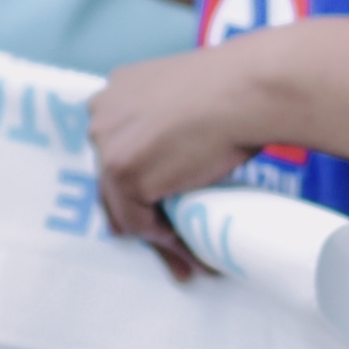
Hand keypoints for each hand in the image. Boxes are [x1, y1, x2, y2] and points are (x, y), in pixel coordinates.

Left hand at [84, 33, 288, 270]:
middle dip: (142, 215)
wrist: (247, 90)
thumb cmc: (236, 89)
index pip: (117, 149)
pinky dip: (165, 241)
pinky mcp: (123, 173)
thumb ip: (168, 125)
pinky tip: (190, 250)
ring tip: (187, 260)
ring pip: (124, 207)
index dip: (140, 182)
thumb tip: (176, 168)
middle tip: (174, 242)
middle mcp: (101, 116)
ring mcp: (108, 145)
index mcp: (117, 90)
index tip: (162, 206)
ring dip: (155, 235)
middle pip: (112, 182)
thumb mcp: (188, 99)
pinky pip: (139, 223)